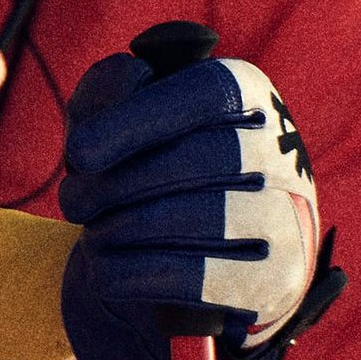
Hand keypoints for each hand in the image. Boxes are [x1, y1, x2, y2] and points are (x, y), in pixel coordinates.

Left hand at [52, 44, 341, 359]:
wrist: (185, 264)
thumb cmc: (146, 174)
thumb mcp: (117, 124)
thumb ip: (109, 90)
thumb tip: (127, 79)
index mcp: (248, 96)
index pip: (207, 93)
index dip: (137, 120)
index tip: (79, 152)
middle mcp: (281, 152)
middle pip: (205, 157)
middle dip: (121, 184)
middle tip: (73, 202)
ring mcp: (288, 218)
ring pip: (208, 216)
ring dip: (126, 228)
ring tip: (93, 233)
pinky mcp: (275, 280)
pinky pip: (203, 277)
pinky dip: (137, 273)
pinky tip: (105, 270)